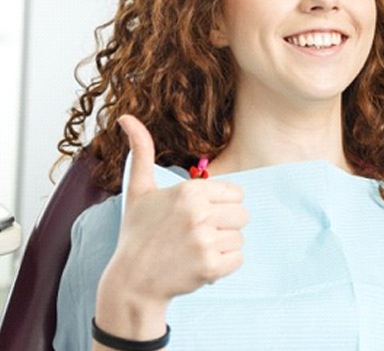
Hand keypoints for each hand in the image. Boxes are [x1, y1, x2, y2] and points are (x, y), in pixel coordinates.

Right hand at [97, 115, 247, 319]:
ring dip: (223, 246)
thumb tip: (126, 116)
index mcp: (190, 190)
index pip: (236, 193)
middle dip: (224, 225)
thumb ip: (141, 151)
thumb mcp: (139, 189)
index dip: (220, 205)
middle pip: (242, 215)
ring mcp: (205, 241)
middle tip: (198, 234)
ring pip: (240, 238)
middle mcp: (199, 213)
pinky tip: (200, 264)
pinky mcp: (210, 268)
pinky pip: (238, 260)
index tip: (199, 215)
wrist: (131, 282)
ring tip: (196, 249)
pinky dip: (223, 265)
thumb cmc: (137, 232)